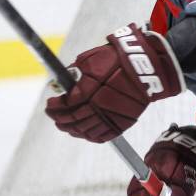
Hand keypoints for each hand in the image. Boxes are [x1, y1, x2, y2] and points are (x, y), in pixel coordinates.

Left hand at [45, 24, 183, 142]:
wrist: (145, 67)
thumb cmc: (117, 59)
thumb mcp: (90, 60)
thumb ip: (74, 72)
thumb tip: (61, 83)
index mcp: (87, 91)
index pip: (64, 105)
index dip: (54, 106)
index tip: (50, 104)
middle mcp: (97, 107)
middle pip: (72, 120)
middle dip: (60, 119)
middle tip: (54, 116)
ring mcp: (110, 116)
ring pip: (84, 131)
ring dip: (72, 129)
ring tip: (67, 126)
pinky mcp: (122, 123)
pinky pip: (101, 136)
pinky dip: (89, 137)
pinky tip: (84, 133)